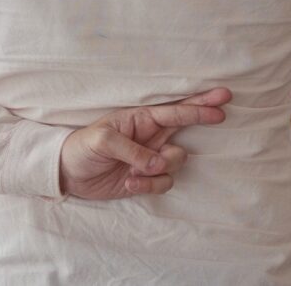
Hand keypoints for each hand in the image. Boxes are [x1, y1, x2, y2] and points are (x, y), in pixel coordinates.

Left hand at [58, 87, 231, 199]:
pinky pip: (164, 182)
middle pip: (186, 124)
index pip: (174, 111)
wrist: (67, 175)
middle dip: (204, 115)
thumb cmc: (81, 148)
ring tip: (135, 172)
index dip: (197, 107)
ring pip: (176, 160)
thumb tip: (157, 163)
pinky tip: (129, 183)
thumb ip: (132, 149)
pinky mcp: (146, 178)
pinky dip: (150, 185)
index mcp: (139, 119)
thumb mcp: (101, 140)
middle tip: (223, 111)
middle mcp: (150, 136)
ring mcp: (150, 157)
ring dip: (161, 168)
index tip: (220, 105)